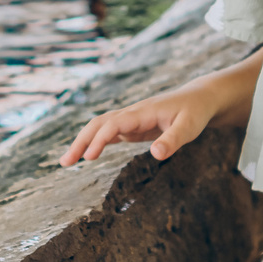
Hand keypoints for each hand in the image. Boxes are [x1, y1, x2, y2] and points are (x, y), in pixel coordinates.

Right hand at [59, 78, 222, 166]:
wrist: (198, 98)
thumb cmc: (194, 112)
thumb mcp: (189, 127)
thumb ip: (173, 141)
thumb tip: (156, 155)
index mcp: (142, 112)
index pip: (113, 124)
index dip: (99, 139)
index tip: (88, 157)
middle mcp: (132, 114)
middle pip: (98, 124)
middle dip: (80, 141)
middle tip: (64, 163)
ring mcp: (131, 119)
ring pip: (100, 128)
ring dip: (83, 142)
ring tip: (67, 162)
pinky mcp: (133, 126)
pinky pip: (109, 133)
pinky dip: (95, 143)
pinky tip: (86, 155)